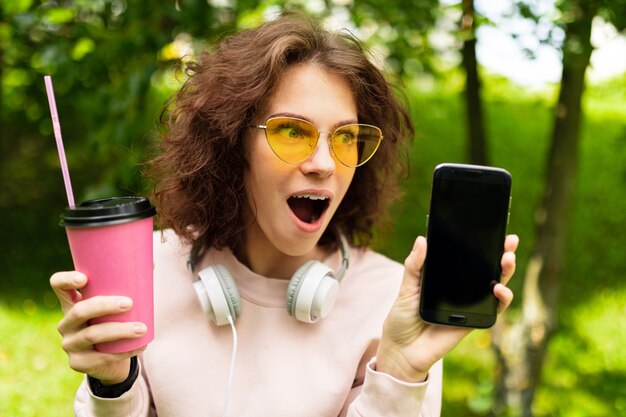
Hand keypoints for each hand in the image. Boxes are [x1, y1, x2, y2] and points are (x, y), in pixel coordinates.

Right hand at [50, 271, 146, 384]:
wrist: (110, 359)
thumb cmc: (115, 321)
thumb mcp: (116, 303)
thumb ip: (129, 284)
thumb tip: (152, 262)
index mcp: (72, 302)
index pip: (58, 285)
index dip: (66, 280)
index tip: (85, 278)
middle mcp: (66, 322)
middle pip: (79, 311)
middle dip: (105, 306)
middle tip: (129, 303)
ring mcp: (70, 344)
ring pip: (92, 335)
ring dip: (119, 331)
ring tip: (142, 328)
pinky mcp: (78, 363)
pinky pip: (101, 357)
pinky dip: (124, 351)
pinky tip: (141, 346)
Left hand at [376, 235, 518, 381]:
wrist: (402, 350)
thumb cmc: (402, 318)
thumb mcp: (406, 288)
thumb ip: (414, 266)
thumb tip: (421, 240)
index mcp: (445, 277)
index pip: (468, 257)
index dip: (481, 244)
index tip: (492, 230)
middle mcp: (461, 288)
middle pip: (487, 268)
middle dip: (502, 253)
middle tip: (509, 241)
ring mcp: (470, 304)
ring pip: (496, 285)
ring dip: (506, 272)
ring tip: (507, 259)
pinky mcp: (475, 320)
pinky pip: (495, 308)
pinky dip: (502, 298)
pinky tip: (499, 288)